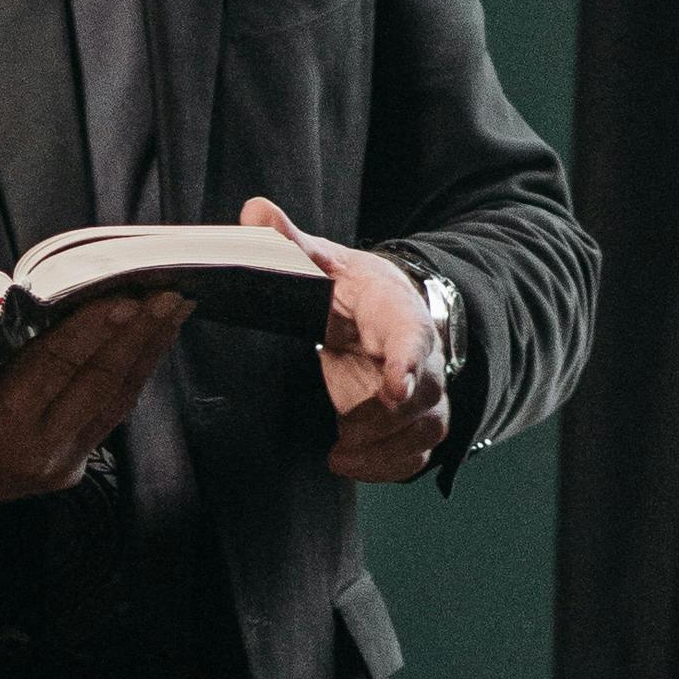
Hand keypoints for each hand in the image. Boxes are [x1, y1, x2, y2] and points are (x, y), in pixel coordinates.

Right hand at [0, 293, 190, 524]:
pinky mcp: (66, 471)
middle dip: (138, 332)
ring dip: (147, 351)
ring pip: (115, 400)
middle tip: (170, 289)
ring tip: (175, 308)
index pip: (57, 364)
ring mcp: (56, 466)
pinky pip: (108, 416)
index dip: (95, 326)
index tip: (129, 293)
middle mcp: (36, 450)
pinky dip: (133, 375)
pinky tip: (151, 344)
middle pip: (99, 380)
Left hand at [242, 196, 450, 481]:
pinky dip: (385, 468)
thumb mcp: (323, 263)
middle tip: (343, 428)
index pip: (412, 337)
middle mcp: (423, 355)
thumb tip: (254, 210)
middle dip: (384, 420)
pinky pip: (415, 456)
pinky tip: (347, 463)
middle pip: (425, 394)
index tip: (394, 389)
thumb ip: (290, 243)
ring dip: (383, 450)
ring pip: (424, 430)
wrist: (387, 312)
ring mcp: (423, 391)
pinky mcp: (415, 423)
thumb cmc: (352, 290)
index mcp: (398, 313)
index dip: (407, 363)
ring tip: (338, 453)